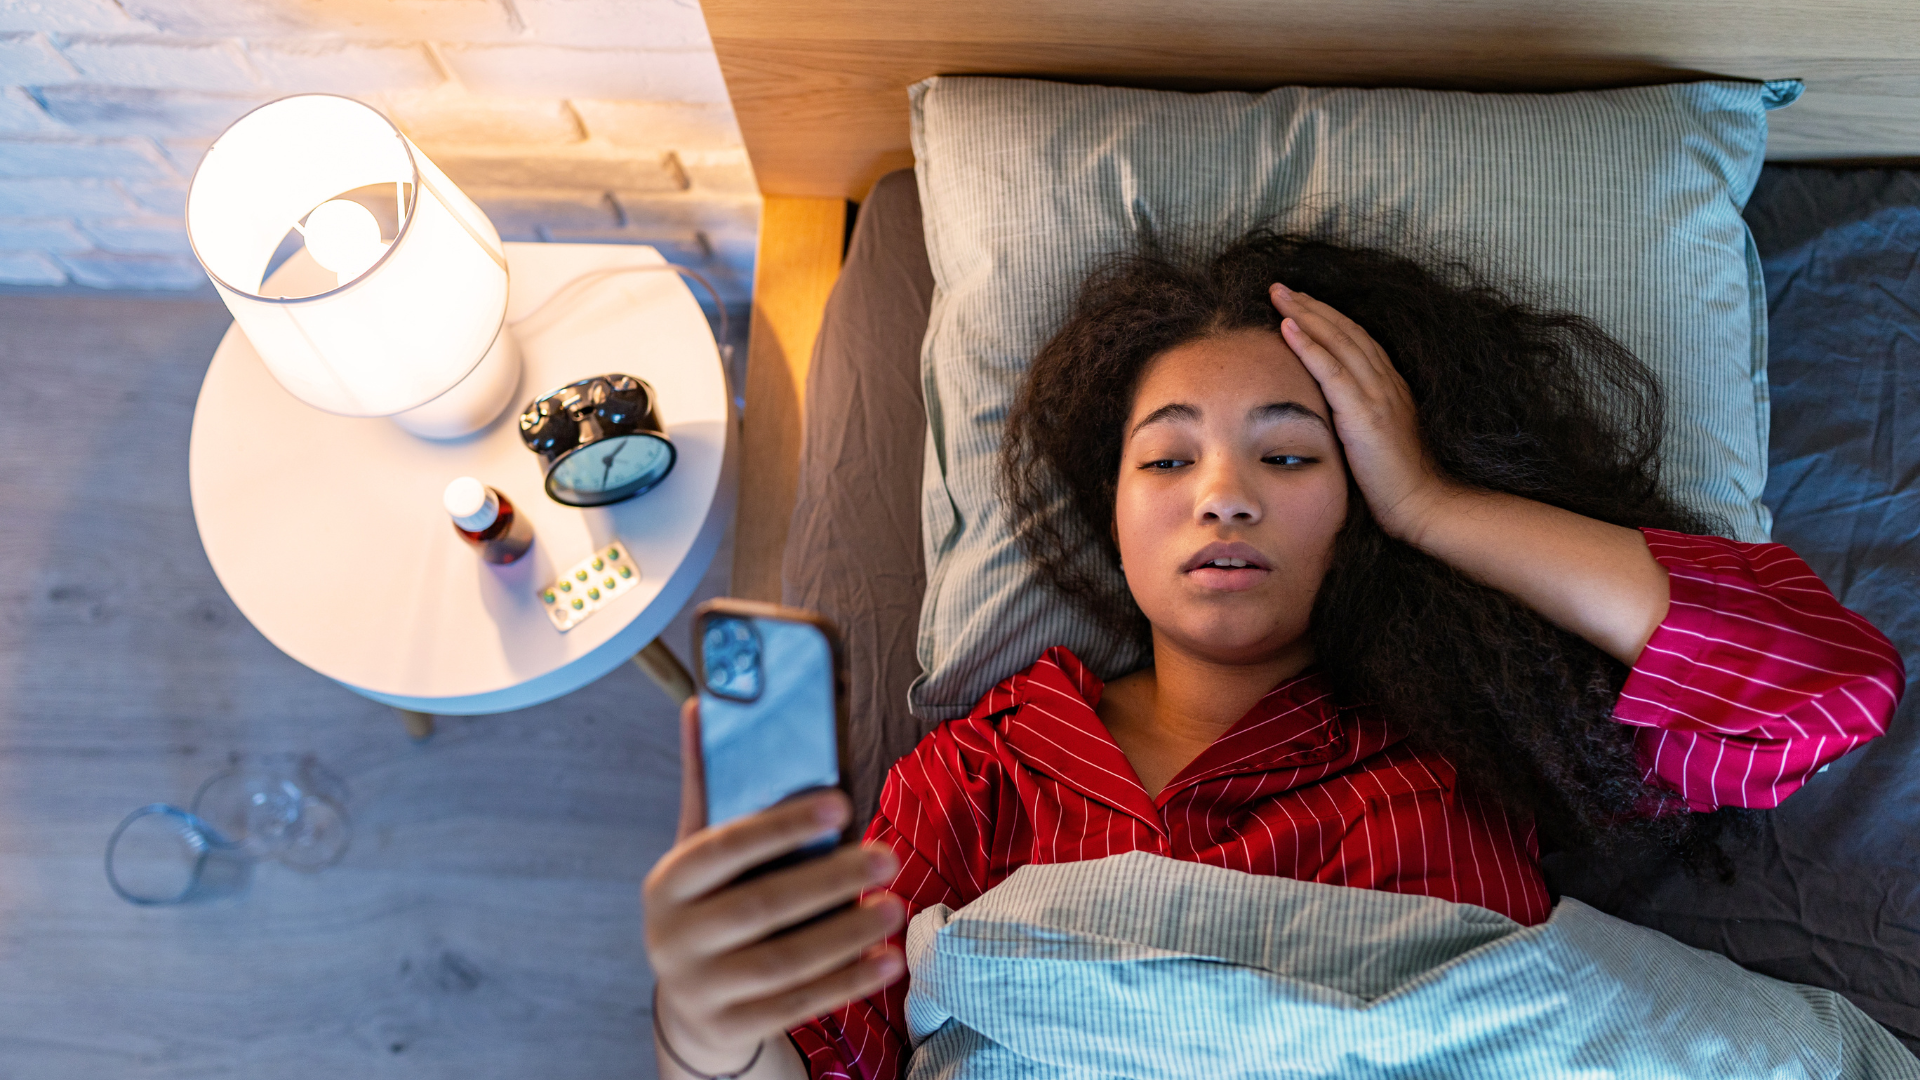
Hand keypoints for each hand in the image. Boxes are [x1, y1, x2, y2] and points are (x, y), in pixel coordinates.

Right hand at [643, 700, 905, 1074]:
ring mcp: (700, 989)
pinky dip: (846, 982)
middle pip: (760, 906)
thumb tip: (701, 703)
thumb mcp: (700, 852)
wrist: (691, 1005)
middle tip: (887, 857)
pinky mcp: (731, 1029)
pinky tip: (887, 961)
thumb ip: (710, 787)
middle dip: (830, 880)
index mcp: (668, 882)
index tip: (841, 801)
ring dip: (846, 934)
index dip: (783, 823)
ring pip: (783, 962)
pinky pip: (796, 1005)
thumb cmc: (708, 907)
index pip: (722, 846)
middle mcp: (673, 938)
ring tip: (893, 907)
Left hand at [1269, 282, 1456, 541]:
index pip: (1356, 341)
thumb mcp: (1374, 442)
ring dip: (1306, 314)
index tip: (1300, 304)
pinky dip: (1309, 345)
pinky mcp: (1365, 414)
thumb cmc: (1395, 486)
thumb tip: (1326, 417)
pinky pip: (1332, 370)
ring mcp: (1378, 396)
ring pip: (1338, 342)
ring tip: (1278, 295)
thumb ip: (1355, 421)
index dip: (1327, 319)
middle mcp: (1386, 383)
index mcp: (1390, 389)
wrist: (1423, 506)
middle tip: (1281, 287)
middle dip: (1312, 306)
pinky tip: (1288, 327)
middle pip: (1346, 332)